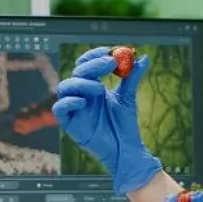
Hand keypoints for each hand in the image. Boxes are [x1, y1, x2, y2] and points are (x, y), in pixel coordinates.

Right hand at [52, 47, 161, 194]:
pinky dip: (69, 102)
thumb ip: (132, 77)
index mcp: (92, 86)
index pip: (86, 64)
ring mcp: (74, 108)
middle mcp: (81, 95)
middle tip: (110, 63)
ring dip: (81, 82)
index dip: (95, 55)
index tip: (110, 51)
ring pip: (64, 87)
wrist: (125, 149)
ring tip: (100, 89)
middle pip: (77, 72)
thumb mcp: (127, 98)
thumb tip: (143, 58)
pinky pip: (59, 109)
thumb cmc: (124, 126)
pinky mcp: (69, 123)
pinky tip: (83, 102)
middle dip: (92, 65)